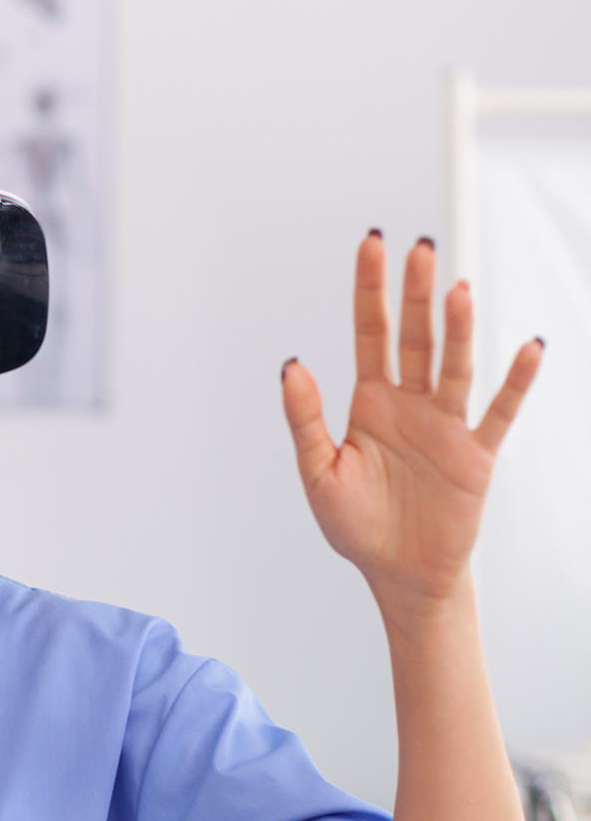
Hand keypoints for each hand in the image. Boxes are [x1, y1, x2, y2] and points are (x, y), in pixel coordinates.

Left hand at [282, 233, 541, 617]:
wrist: (399, 577)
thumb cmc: (357, 527)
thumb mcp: (319, 474)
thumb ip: (306, 420)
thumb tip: (291, 365)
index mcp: (370, 402)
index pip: (371, 331)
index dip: (370, 288)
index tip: (372, 242)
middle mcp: (411, 403)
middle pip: (415, 337)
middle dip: (416, 293)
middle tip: (419, 247)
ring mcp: (445, 425)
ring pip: (453, 366)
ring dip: (458, 329)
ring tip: (459, 290)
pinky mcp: (475, 455)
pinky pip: (497, 412)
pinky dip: (514, 383)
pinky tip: (529, 347)